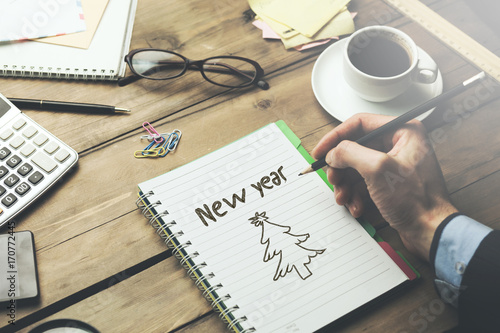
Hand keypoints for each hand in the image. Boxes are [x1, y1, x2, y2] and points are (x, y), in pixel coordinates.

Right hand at [312, 113, 457, 260]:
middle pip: (355, 147)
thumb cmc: (416, 201)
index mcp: (403, 131)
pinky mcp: (389, 182)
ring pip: (356, 167)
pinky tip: (356, 207)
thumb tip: (333, 152)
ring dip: (345, 184)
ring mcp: (393, 164)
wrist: (431, 231)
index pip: (360, 123)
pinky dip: (355, 195)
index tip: (320, 151)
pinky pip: (363, 182)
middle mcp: (399, 144)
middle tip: (333, 179)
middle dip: (341, 167)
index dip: (336, 137)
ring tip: (344, 198)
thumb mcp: (378, 170)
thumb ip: (350, 153)